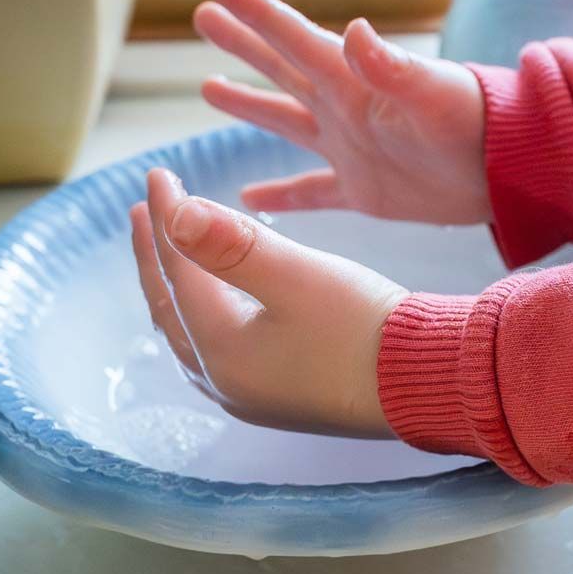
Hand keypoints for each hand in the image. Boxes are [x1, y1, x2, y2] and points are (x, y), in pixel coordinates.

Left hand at [130, 168, 405, 436]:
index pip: (177, 270)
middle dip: (156, 257)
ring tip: (172, 256)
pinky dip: (206, 316)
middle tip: (145, 212)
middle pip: (171, 308)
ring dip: (177, 289)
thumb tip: (174, 213)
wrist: (426, 384)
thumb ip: (231, 244)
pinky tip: (220, 309)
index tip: (159, 173)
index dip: (166, 216)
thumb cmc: (365, 329)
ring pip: (192, 334)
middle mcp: (225, 383)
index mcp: (221, 351)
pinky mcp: (281, 401)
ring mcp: (252, 398)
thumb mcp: (297, 275)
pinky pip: (219, 351)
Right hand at [194, 0, 491, 224]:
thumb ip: (391, 66)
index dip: (258, 13)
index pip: (294, 39)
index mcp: (353, 81)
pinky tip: (248, 199)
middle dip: (244, 43)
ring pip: (285, 122)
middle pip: (280, 69)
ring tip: (208, 86)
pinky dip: (280, 196)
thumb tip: (352, 29)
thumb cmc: (475, 126)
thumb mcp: (432, 93)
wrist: (507, 174)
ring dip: (250, 105)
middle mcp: (344, 108)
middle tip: (202, 14)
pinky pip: (310, 192)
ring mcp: (350, 148)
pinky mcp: (362, 190)